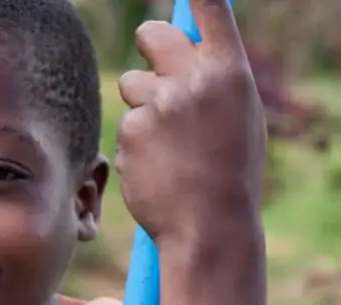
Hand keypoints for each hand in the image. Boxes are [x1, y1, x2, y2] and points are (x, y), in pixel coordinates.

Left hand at [116, 0, 265, 246]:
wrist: (210, 225)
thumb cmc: (230, 172)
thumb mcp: (238, 117)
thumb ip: (212, 81)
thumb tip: (186, 52)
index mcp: (230, 73)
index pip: (209, 10)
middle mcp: (194, 80)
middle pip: (152, 34)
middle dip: (149, 43)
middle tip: (153, 60)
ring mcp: (159, 104)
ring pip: (131, 83)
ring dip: (141, 103)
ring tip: (167, 141)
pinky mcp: (131, 130)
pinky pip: (125, 124)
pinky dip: (135, 142)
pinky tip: (156, 166)